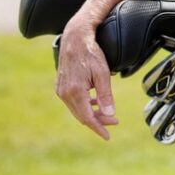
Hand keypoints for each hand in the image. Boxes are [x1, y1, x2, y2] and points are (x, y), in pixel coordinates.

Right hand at [55, 20, 117, 139]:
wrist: (75, 38)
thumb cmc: (91, 53)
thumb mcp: (103, 73)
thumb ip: (105, 95)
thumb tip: (109, 114)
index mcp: (75, 92)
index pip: (87, 118)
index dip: (98, 128)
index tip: (108, 136)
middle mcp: (64, 93)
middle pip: (82, 115)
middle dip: (98, 121)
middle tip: (114, 122)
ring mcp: (60, 90)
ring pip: (77, 109)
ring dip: (91, 113)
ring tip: (107, 114)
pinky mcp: (60, 86)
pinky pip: (73, 102)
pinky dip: (84, 105)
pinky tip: (95, 103)